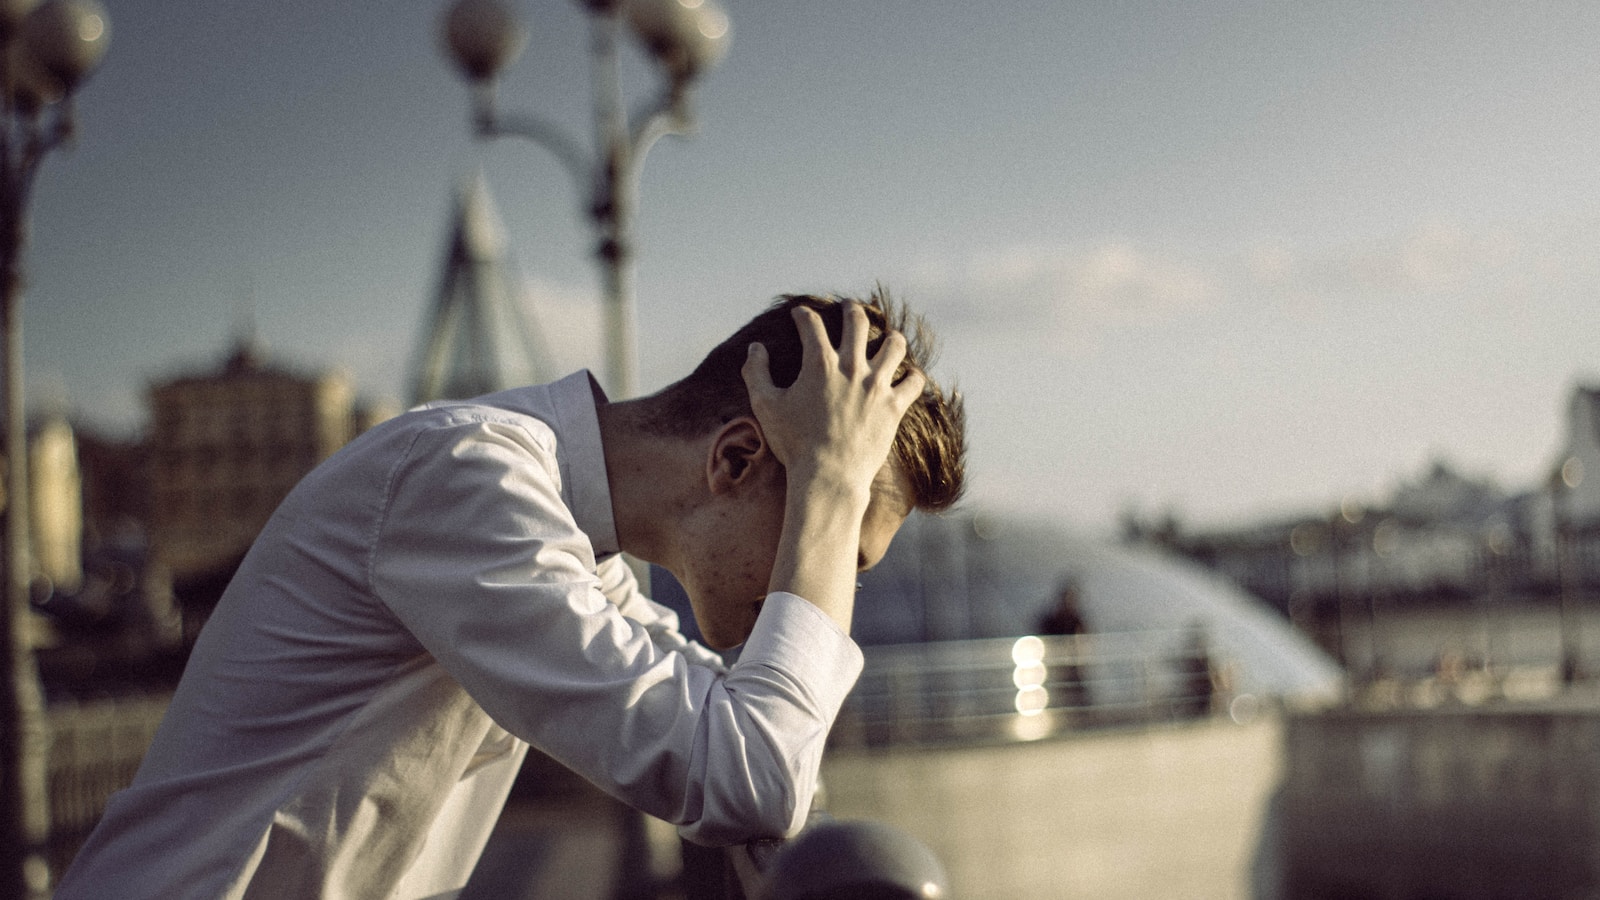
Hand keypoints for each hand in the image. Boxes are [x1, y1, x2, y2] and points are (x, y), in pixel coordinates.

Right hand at [741, 302, 925, 495]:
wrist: (828, 477)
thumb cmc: (794, 444)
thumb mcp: (765, 406)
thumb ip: (756, 373)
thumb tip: (755, 348)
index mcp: (819, 363)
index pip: (811, 324)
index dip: (803, 314)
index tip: (800, 313)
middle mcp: (851, 367)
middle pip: (857, 322)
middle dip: (851, 309)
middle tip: (849, 307)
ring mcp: (876, 386)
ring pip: (894, 345)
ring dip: (891, 337)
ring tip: (889, 337)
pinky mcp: (894, 407)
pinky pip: (914, 382)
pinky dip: (913, 376)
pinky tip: (910, 376)